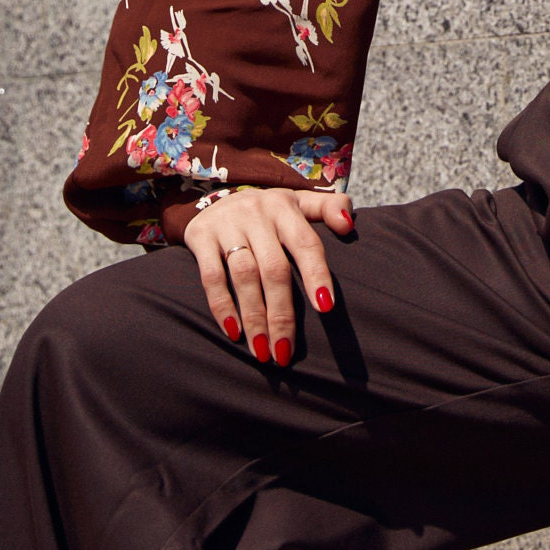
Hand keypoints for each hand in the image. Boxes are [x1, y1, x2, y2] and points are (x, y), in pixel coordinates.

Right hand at [183, 187, 353, 364]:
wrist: (218, 198)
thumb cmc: (271, 211)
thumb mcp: (301, 202)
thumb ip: (331, 207)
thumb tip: (349, 226)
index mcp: (286, 207)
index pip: (306, 243)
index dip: (316, 274)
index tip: (325, 308)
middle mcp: (257, 213)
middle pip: (274, 268)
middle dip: (282, 312)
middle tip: (286, 351)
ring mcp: (227, 224)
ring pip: (244, 276)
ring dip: (254, 317)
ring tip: (262, 351)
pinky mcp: (201, 237)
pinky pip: (211, 276)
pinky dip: (221, 305)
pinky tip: (233, 332)